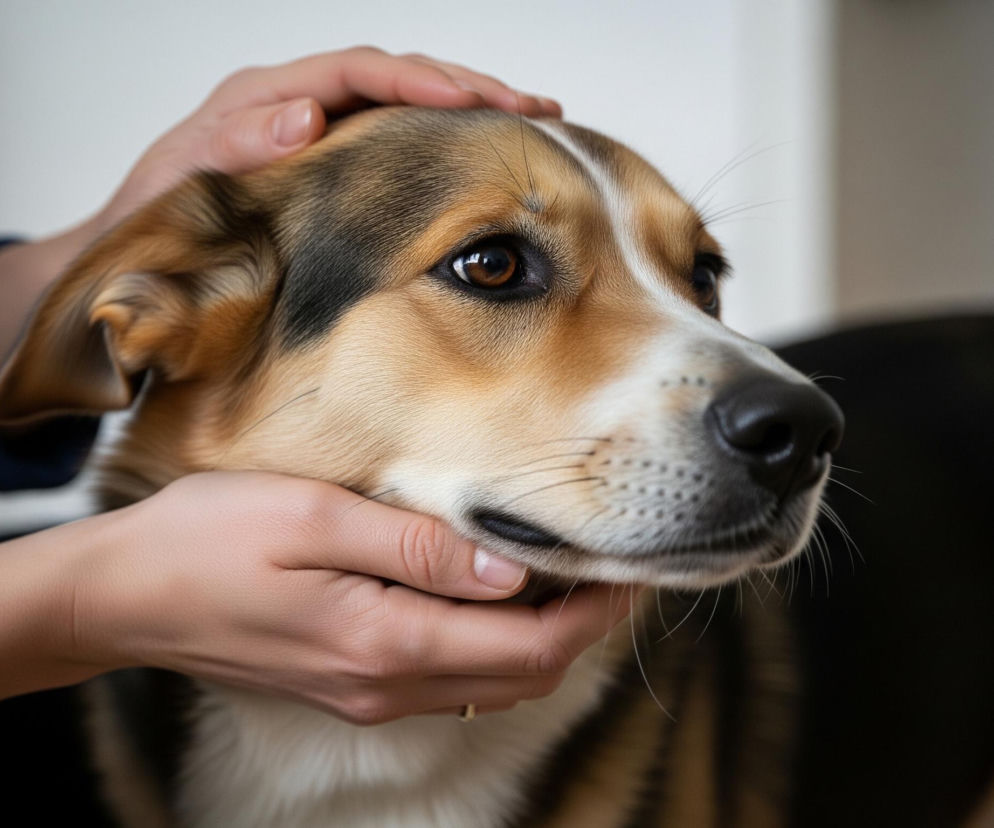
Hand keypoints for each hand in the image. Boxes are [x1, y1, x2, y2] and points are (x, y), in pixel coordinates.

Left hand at [0, 47, 561, 357]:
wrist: (136, 254)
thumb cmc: (158, 222)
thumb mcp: (190, 182)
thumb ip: (242, 144)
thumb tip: (308, 113)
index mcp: (266, 100)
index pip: (360, 74)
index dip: (423, 81)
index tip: (477, 98)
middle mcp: (297, 105)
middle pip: (397, 78)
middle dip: (471, 89)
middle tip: (537, 107)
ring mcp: (316, 132)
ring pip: (405, 106)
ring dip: (469, 111)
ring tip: (533, 120)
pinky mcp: (329, 162)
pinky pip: (394, 140)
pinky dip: (442, 142)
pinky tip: (479, 155)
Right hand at [3, 472, 631, 723]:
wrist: (126, 594)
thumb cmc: (209, 539)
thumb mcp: (314, 520)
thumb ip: (417, 548)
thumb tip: (511, 570)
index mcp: (385, 643)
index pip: (528, 646)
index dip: (593, 612)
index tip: (633, 567)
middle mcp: (386, 685)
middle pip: (522, 675)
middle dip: (583, 626)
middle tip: (617, 566)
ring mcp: (367, 694)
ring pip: (491, 685)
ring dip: (543, 639)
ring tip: (571, 577)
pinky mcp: (350, 685)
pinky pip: (451, 680)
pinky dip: (495, 647)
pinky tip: (498, 598)